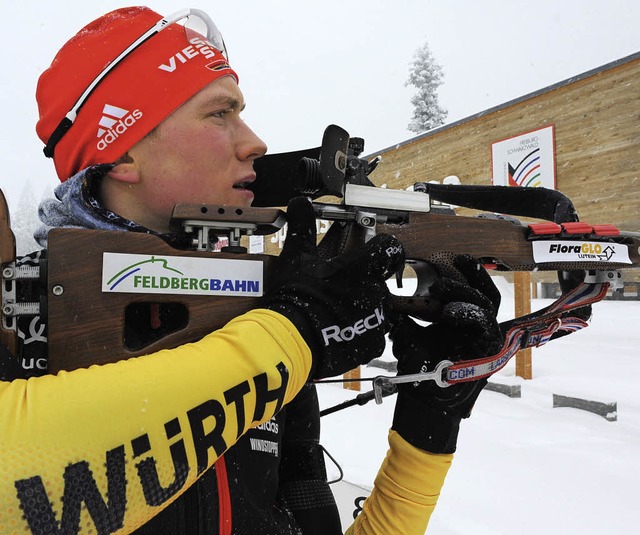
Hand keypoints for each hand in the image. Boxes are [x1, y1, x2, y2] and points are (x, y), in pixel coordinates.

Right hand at [265, 197, 404, 378]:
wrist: (293, 340)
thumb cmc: (296, 297)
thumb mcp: (295, 257)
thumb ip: (302, 228)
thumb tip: (299, 203)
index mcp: (361, 267)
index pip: (388, 248)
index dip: (381, 247)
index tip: (371, 250)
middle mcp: (375, 291)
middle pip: (378, 279)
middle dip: (362, 281)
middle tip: (339, 286)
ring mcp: (376, 318)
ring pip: (376, 306)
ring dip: (361, 306)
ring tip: (335, 311)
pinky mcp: (373, 343)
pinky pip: (372, 333)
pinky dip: (359, 332)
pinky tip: (339, 329)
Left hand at [390, 255, 503, 453]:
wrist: (424, 403)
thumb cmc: (420, 373)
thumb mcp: (409, 338)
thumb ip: (406, 318)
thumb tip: (390, 300)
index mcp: (462, 323)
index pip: (474, 290)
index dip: (470, 272)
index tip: (456, 257)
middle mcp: (477, 329)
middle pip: (486, 294)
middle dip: (470, 277)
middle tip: (450, 266)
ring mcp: (484, 340)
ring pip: (488, 306)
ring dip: (465, 293)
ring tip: (441, 287)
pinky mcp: (486, 352)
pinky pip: (484, 326)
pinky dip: (469, 315)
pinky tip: (450, 311)